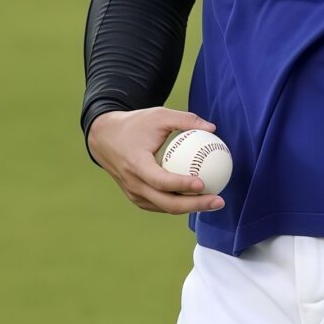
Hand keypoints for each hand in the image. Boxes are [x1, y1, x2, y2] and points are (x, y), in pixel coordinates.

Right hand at [87, 107, 225, 214]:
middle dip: (195, 205)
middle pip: (167, 202)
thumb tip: (213, 128)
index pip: (161, 181)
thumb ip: (185, 120)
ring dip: (191, 208)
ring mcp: (134, 194)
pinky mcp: (137, 198)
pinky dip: (180, 204)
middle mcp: (134, 184)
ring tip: (214, 201)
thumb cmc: (135, 125)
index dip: (182, 185)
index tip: (203, 183)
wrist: (105, 138)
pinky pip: (161, 205)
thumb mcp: (158, 115)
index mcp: (136, 164)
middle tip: (218, 200)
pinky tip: (200, 199)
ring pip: (166, 207)